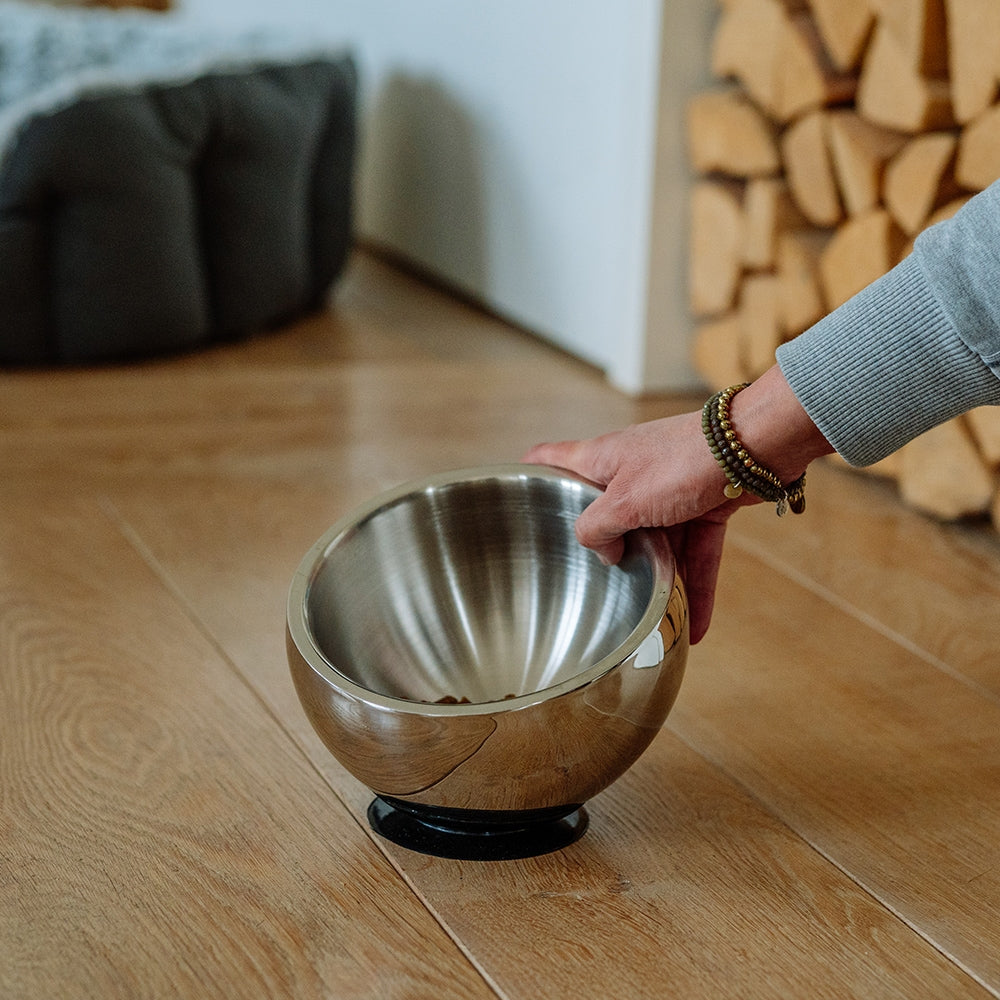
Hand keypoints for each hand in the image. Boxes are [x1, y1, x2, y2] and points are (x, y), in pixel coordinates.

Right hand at [522, 410, 749, 643]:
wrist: (756, 444)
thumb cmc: (684, 459)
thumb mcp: (625, 499)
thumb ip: (599, 528)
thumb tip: (601, 552)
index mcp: (602, 460)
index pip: (552, 458)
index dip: (532, 472)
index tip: (518, 495)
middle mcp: (631, 472)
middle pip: (606, 510)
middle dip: (603, 544)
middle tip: (591, 577)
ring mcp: (668, 488)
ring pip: (654, 539)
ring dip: (658, 577)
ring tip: (651, 618)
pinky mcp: (703, 503)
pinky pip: (694, 552)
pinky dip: (696, 585)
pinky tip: (696, 625)